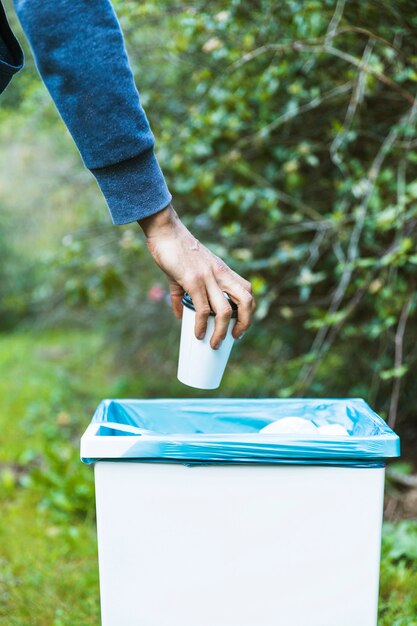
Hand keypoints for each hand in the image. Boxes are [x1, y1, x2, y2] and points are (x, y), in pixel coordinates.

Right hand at [138, 204, 254, 348]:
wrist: (165, 231)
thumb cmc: (175, 250)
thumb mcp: (186, 272)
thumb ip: (184, 294)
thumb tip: (181, 316)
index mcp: (223, 270)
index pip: (247, 290)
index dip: (248, 310)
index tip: (240, 325)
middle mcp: (220, 274)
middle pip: (246, 301)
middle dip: (245, 323)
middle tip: (235, 337)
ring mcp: (208, 277)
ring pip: (225, 311)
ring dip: (222, 332)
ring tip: (214, 343)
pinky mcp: (193, 280)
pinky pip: (203, 309)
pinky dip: (202, 325)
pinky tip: (198, 333)